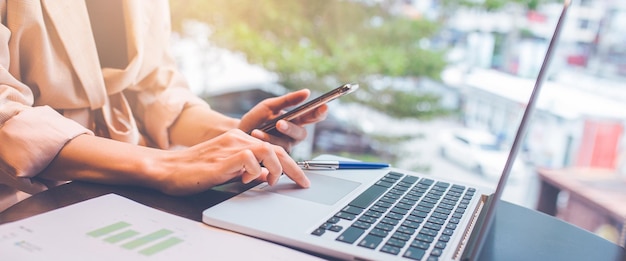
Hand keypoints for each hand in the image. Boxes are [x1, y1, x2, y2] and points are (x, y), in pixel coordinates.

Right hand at [159, 129, 309, 194]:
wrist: (168, 169)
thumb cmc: (194, 171)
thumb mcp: (227, 170)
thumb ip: (246, 170)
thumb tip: (265, 176)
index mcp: (238, 139)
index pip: (272, 148)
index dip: (289, 164)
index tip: (299, 178)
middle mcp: (237, 138)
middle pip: (276, 149)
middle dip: (294, 168)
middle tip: (303, 183)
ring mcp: (230, 146)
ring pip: (267, 151)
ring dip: (275, 169)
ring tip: (271, 181)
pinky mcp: (223, 157)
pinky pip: (250, 159)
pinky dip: (255, 172)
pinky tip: (246, 180)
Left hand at [239, 89, 327, 150]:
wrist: (238, 134)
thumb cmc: (256, 120)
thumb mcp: (269, 106)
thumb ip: (288, 100)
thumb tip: (307, 92)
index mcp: (295, 121)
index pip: (312, 117)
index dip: (320, 113)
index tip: (323, 106)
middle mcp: (292, 136)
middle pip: (301, 134)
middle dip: (291, 129)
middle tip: (280, 123)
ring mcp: (285, 147)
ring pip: (286, 144)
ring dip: (272, 137)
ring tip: (258, 131)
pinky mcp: (276, 158)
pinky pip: (273, 151)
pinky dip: (263, 142)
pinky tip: (255, 135)